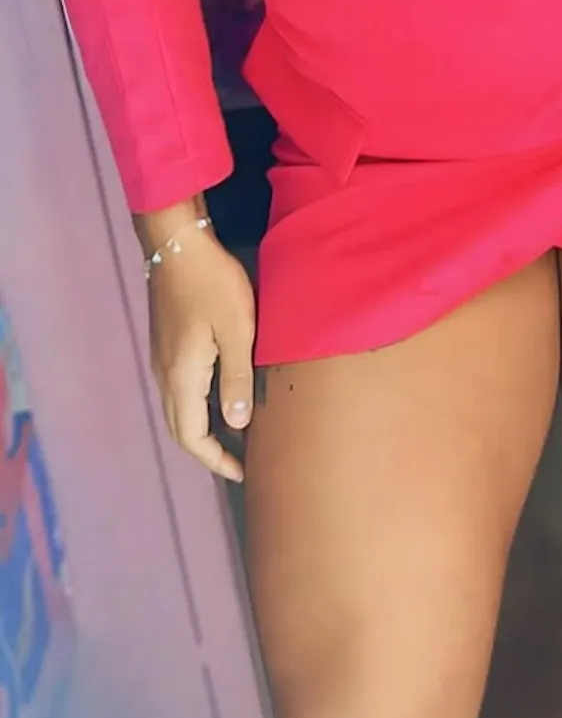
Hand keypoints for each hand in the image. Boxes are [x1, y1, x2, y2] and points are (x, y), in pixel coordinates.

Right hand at [147, 228, 257, 482]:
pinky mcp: (166, 343)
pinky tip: (221, 396)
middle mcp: (165, 375)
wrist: (177, 244)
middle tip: (240, 461)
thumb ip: (236, 379)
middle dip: (208, 450)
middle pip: (181, 428)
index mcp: (181, 378)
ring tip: (234, 434)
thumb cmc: (212, 284)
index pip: (192, 437)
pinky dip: (198, 404)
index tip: (243, 473)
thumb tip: (236, 425)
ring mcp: (162, 358)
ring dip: (203, 427)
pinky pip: (180, 389)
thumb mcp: (238, 330)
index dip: (216, 459)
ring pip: (179, 409)